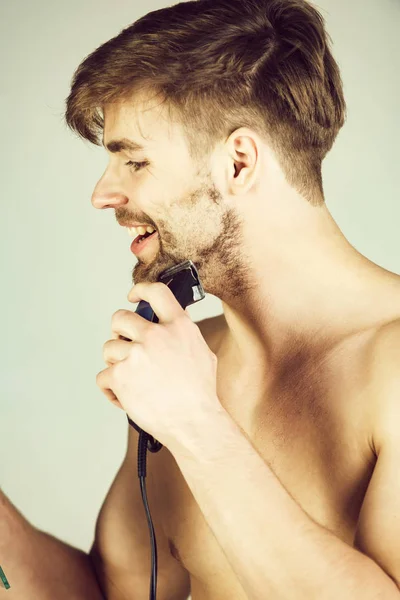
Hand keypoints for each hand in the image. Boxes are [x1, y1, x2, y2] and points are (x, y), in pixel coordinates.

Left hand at [96, 282, 221, 449]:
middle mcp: (156, 335)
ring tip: (132, 381)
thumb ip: (183, 336)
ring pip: (108, 349)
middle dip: (119, 333)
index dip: (140, 290)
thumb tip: (172, 326)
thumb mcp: (202, 354)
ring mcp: (136, 354)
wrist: (194, 423)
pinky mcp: (120, 375)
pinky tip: (127, 398)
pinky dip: (111, 390)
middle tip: (126, 348)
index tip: (133, 296)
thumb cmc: (200, 395)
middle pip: (120, 318)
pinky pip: (103, 377)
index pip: (156, 292)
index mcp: (179, 326)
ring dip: (116, 364)